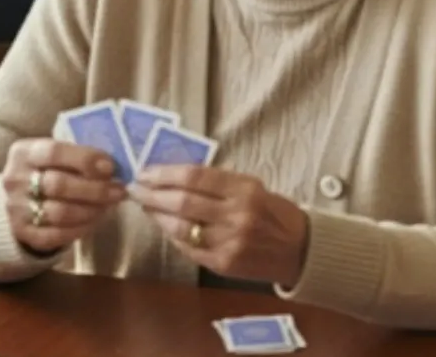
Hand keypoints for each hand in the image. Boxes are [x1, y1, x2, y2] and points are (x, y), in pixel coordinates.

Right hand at [1, 139, 126, 254]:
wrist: (20, 198)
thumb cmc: (48, 170)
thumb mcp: (56, 155)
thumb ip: (79, 156)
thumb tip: (113, 166)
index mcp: (24, 152)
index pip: (54, 152)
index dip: (85, 159)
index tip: (110, 167)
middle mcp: (15, 179)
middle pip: (59, 185)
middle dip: (95, 189)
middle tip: (118, 190)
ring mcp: (16, 208)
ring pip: (60, 213)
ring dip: (92, 210)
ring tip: (110, 205)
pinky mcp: (23, 233)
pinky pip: (57, 235)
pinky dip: (82, 228)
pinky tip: (96, 219)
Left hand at [128, 165, 308, 287]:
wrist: (298, 249)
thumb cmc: (273, 212)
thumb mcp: (252, 187)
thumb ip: (218, 182)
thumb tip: (176, 175)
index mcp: (244, 190)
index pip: (195, 177)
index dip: (165, 174)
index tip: (146, 172)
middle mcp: (236, 216)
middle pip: (183, 202)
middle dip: (153, 194)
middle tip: (136, 189)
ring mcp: (229, 242)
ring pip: (181, 228)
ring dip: (158, 217)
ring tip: (147, 207)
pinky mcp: (223, 263)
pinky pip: (189, 248)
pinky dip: (173, 236)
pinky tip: (166, 227)